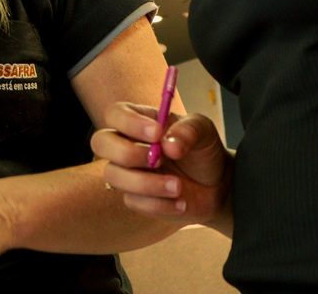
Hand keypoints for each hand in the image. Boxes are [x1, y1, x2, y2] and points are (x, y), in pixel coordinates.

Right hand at [90, 103, 232, 233]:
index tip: (157, 133)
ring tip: (178, 186)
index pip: (115, 114)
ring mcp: (127, 172)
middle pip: (100, 143)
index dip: (129, 123)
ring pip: (114, 175)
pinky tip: (181, 202)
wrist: (217, 187)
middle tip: (158, 159)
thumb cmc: (204, 152)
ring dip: (147, 183)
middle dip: (127, 152)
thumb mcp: (204, 131)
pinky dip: (160, 204)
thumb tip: (170, 146)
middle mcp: (126, 144)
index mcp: (139, 121)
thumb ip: (189, 131)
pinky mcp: (135, 197)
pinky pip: (134, 201)